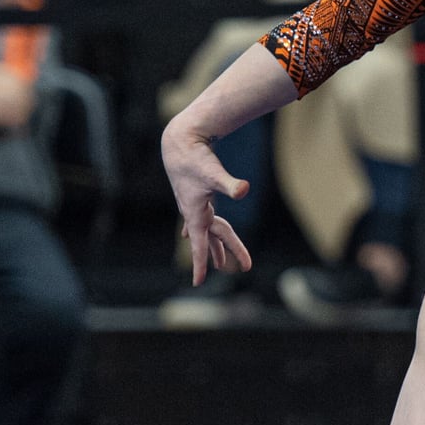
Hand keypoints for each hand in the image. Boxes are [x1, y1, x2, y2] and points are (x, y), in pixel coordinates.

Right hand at [162, 120, 252, 285]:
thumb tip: (245, 189)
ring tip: (221, 263)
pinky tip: (188, 234)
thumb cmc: (196, 157)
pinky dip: (200, 230)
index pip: (198, 246)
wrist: (180, 140)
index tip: (199, 283)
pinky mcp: (194, 196)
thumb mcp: (214, 173)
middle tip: (243, 268)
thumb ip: (230, 184)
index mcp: (195, 214)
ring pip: (205, 231)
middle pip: (211, 239)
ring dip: (214, 246)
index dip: (200, 265)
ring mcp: (192, 204)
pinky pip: (198, 219)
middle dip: (223, 255)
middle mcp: (192, 212)